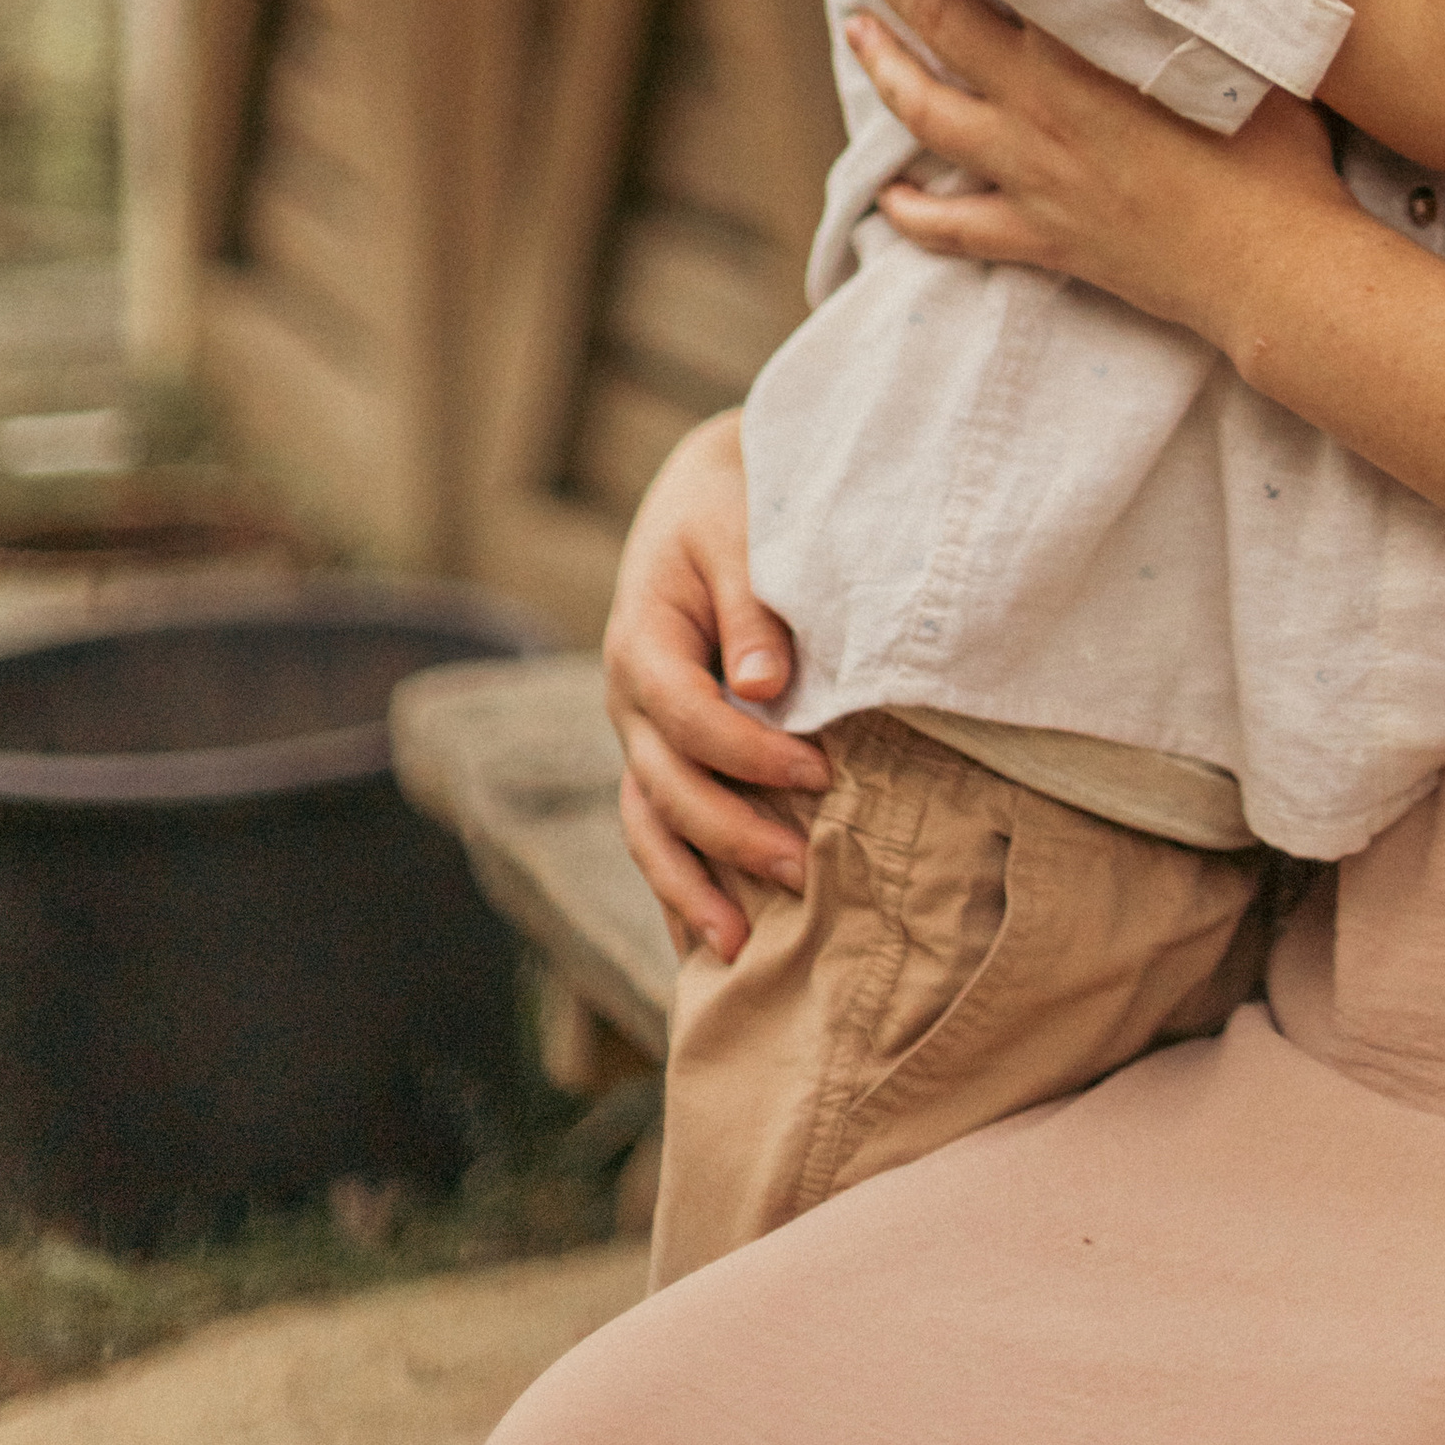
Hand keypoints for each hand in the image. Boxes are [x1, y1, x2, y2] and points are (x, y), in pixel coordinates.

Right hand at [602, 408, 828, 962]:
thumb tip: (762, 686)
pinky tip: (711, 939)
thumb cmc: (732, 510)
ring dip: (690, 888)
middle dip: (732, 837)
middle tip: (805, 873)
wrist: (703, 496)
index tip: (819, 774)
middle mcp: (625, 700)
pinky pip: (658, 828)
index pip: (688, 719)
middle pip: (665, 788)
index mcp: (639, 642)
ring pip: (648, 826)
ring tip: (743, 948)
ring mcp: (636, 733)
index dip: (750, 755)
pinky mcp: (658, 752)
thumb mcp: (740, 538)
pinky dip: (680, 882)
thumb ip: (752, 610)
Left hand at [830, 0, 1355, 338]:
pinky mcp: (1043, 237)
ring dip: (883, 71)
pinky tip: (888, 197)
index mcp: (1081, 50)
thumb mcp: (1238, 42)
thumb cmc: (1274, 150)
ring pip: (928, 116)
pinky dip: (913, 212)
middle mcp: (1039, 106)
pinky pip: (955, 228)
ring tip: (855, 33)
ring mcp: (1033, 174)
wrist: (1272, 265)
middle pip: (939, 23)